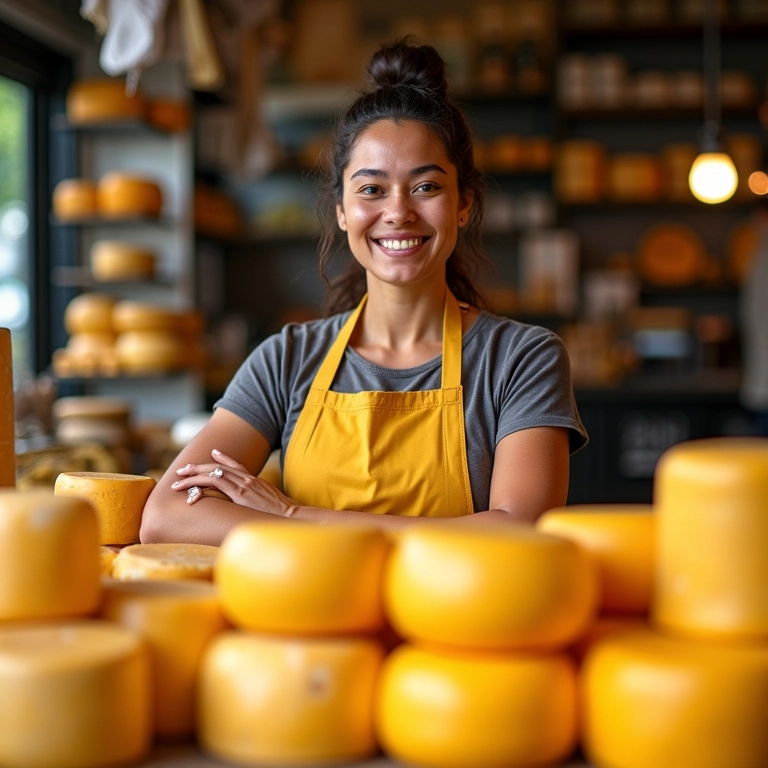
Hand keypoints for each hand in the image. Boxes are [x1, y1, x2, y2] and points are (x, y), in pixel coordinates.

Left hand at [171, 448, 296, 516]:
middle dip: (199, 467)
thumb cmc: (281, 515)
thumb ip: (259, 502)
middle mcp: (248, 479)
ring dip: (194, 475)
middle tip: (183, 468)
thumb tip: (254, 508)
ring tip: (179, 478)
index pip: (237, 465)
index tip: (213, 453)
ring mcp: (244, 484)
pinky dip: (201, 481)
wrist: (291, 515)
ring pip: (213, 473)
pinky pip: (217, 482)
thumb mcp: (270, 504)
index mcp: (255, 481)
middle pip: (219, 467)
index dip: (223, 459)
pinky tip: (190, 483)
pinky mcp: (240, 493)